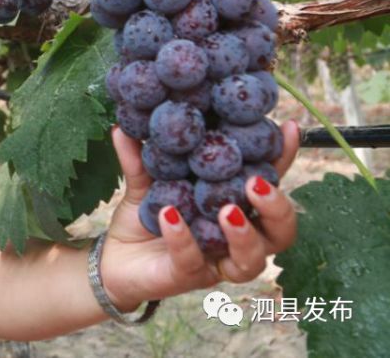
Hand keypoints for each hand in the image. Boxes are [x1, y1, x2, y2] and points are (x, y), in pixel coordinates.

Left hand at [97, 121, 300, 310]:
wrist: (111, 259)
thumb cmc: (142, 220)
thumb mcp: (144, 182)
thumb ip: (141, 156)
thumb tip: (123, 125)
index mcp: (232, 205)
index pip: (268, 182)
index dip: (283, 158)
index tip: (289, 127)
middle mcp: (235, 238)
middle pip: (281, 232)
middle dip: (278, 208)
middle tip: (257, 182)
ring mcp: (215, 261)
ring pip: (252, 260)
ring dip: (244, 235)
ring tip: (227, 210)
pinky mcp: (187, 276)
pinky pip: (192, 261)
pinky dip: (183, 238)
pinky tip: (170, 216)